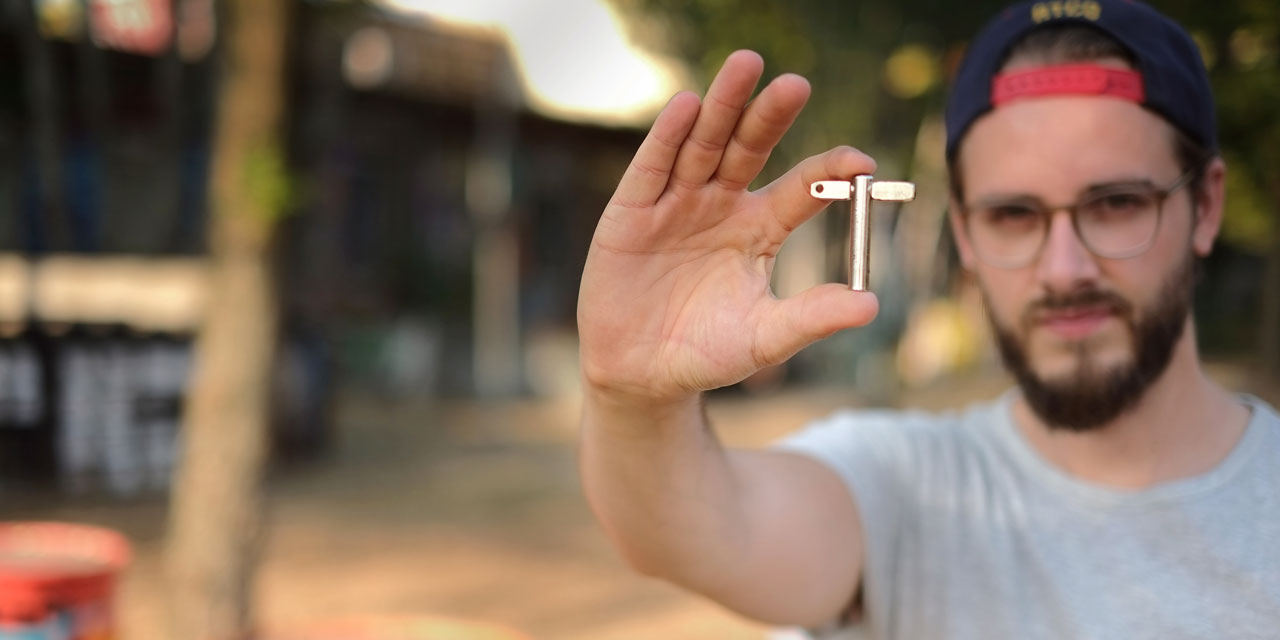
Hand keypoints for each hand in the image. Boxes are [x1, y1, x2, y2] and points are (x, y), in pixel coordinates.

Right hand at [578, 50, 879, 403]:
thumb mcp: (764, 338)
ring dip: (723, 105)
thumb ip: (810, 318)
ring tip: (747, 66)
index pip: (801, 188)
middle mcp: (721, 205)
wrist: (642, 374)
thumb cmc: (706, 353)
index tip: (861, 162)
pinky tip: (687, 105)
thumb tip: (870, 306)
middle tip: (796, 85)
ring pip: (703, 144)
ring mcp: (676, 203)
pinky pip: (653, 167)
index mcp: (760, 229)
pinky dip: (668, 137)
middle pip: (750, 148)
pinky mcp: (632, 211)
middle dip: (770, 116)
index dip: (829, 171)